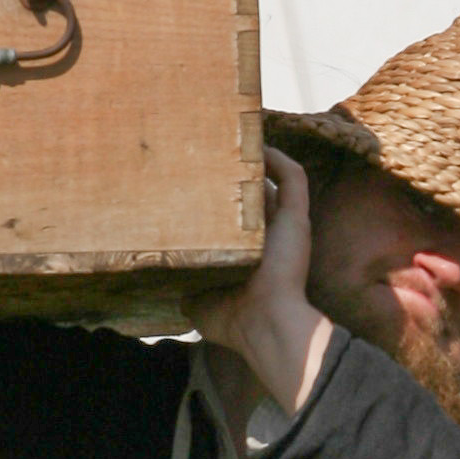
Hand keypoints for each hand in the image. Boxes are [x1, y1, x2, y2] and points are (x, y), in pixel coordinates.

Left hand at [189, 153, 329, 415]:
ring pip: (276, 180)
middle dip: (234, 173)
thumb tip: (162, 275)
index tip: (193, 180)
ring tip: (233, 133)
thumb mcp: (196, 303)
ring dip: (258, 158)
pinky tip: (260, 141)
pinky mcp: (296, 217)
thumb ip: (185, 284)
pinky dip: (279, 158)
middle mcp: (267, 236)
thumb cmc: (232, 318)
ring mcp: (284, 224)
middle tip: (207, 148)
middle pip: (254, 193)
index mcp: (247, 254)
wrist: (266, 325)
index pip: (236, 219)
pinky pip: (293, 177)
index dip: (218, 199)